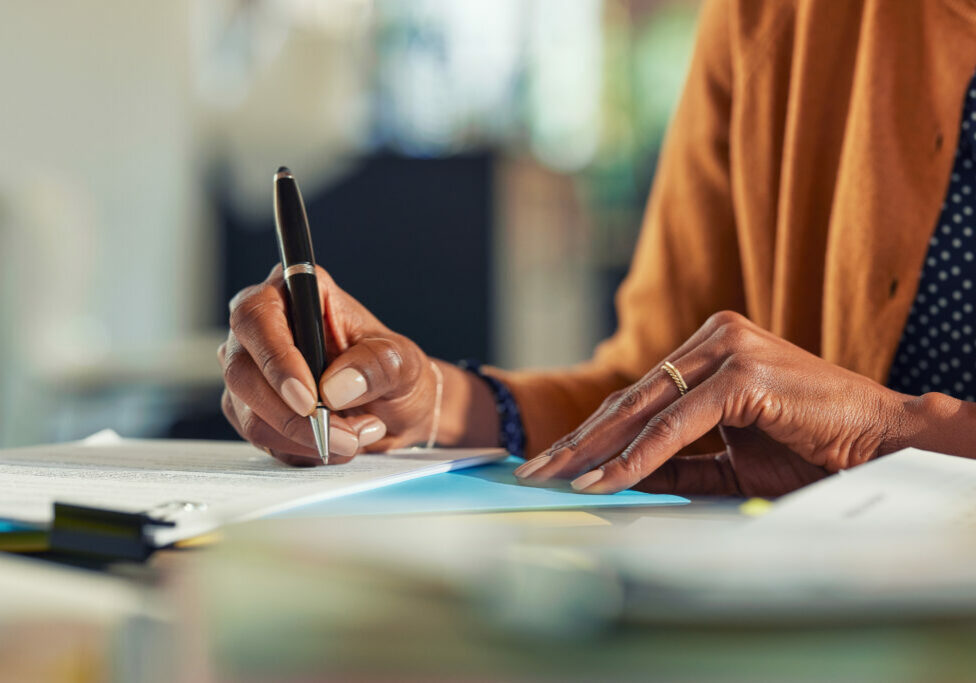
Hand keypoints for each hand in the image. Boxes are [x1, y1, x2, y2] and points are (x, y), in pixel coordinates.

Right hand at [220, 265, 438, 464]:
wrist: (393, 407)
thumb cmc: (393, 371)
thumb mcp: (403, 362)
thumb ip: (375, 366)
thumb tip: (335, 387)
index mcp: (296, 293)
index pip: (257, 316)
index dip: (276, 358)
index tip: (308, 398)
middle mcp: (262, 328)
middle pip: (243, 371)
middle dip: (295, 415)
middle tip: (344, 435)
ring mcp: (250, 370)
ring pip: (250, 413)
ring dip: (305, 437)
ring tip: (354, 436)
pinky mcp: (250, 408)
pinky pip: (262, 437)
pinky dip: (302, 449)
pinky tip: (335, 442)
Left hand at [514, 311, 912, 496]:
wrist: (881, 444)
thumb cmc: (810, 449)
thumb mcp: (727, 458)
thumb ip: (676, 462)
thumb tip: (619, 478)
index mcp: (709, 349)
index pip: (637, 397)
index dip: (593, 433)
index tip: (553, 463)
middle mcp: (712, 338)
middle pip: (628, 399)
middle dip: (578, 441)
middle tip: (532, 471)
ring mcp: (726, 349)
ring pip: (643, 409)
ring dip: (594, 450)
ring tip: (554, 479)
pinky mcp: (741, 373)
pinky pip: (675, 425)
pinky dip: (637, 457)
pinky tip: (604, 481)